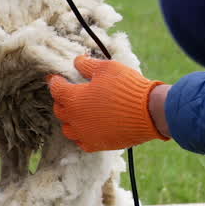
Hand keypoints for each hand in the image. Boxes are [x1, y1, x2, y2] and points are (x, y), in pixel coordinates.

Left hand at [48, 56, 169, 151]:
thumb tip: (77, 61)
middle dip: (62, 100)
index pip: (56, 89)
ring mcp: (85, 134)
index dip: (55, 81)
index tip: (56, 78)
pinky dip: (82, 134)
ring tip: (77, 112)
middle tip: (68, 93)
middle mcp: (75, 119)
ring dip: (70, 119)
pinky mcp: (98, 145)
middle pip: (60, 110)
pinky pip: (82, 142)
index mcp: (73, 99)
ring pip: (68, 129)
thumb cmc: (126, 87)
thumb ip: (87, 65)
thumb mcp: (106, 68)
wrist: (149, 112)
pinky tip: (88, 128)